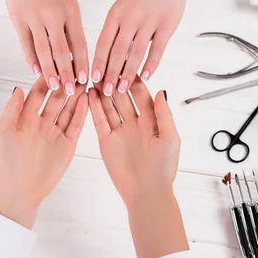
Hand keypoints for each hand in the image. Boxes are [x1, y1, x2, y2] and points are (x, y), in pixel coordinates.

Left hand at [0, 77, 88, 228]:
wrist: (20, 190)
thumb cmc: (8, 163)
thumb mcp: (3, 132)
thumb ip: (11, 110)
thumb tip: (17, 88)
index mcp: (25, 119)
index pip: (38, 94)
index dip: (45, 81)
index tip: (54, 66)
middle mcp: (42, 124)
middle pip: (55, 99)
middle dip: (64, 84)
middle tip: (74, 69)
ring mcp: (55, 133)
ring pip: (67, 109)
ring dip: (75, 95)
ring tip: (84, 80)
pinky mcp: (67, 144)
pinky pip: (76, 124)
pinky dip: (81, 111)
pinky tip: (86, 99)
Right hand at [3, 0, 88, 94]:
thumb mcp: (68, 2)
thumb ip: (71, 27)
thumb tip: (75, 57)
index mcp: (71, 11)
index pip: (79, 44)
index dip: (82, 64)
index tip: (86, 81)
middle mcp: (53, 15)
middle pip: (62, 51)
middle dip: (68, 74)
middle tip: (71, 92)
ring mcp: (34, 17)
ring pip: (43, 51)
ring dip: (50, 72)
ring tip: (55, 87)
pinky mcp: (18, 18)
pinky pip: (26, 44)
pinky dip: (32, 59)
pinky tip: (36, 72)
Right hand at [88, 77, 187, 257]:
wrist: (147, 192)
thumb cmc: (163, 168)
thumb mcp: (170, 138)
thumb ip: (164, 115)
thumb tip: (160, 92)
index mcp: (152, 121)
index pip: (141, 95)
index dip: (135, 81)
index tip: (128, 65)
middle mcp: (135, 124)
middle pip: (123, 97)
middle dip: (116, 82)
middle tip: (107, 65)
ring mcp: (120, 131)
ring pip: (109, 107)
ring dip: (102, 92)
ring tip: (94, 76)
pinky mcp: (106, 141)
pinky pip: (99, 121)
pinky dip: (93, 108)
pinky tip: (88, 94)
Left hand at [91, 0, 188, 94]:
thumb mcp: (122, 7)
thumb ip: (115, 29)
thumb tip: (106, 57)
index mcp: (115, 14)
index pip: (103, 43)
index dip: (98, 63)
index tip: (93, 79)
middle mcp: (130, 18)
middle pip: (117, 51)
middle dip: (110, 74)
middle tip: (106, 91)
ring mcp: (149, 22)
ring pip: (136, 53)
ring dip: (128, 73)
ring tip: (122, 88)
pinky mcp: (166, 26)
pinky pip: (157, 49)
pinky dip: (150, 65)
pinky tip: (145, 77)